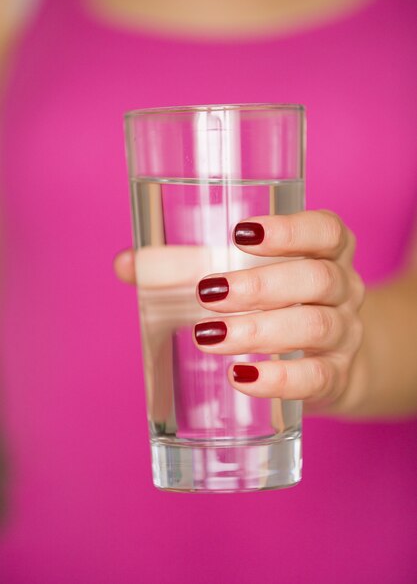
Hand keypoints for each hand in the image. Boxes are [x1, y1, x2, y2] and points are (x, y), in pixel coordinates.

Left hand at [114, 210, 365, 416]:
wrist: (330, 360)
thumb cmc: (279, 305)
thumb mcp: (248, 277)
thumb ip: (186, 267)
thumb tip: (126, 264)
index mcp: (326, 252)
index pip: (326, 230)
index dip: (290, 229)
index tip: (240, 233)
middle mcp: (344, 288)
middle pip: (317, 278)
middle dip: (260, 285)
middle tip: (207, 293)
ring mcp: (345, 334)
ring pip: (315, 326)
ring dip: (260, 331)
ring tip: (208, 336)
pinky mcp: (335, 377)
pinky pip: (316, 378)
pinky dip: (277, 379)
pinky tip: (240, 377)